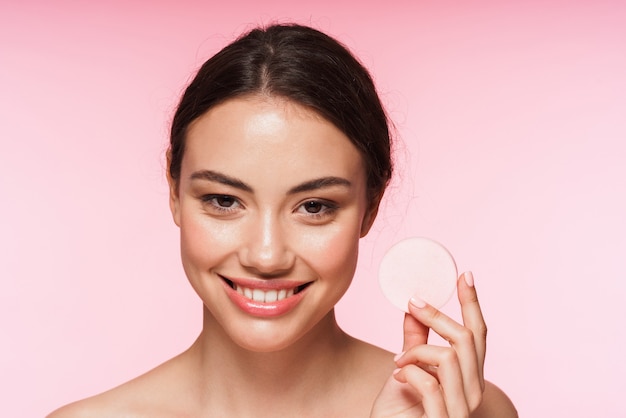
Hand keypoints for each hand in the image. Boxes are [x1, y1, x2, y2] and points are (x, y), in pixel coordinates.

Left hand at [371, 271, 486, 417]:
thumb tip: (413, 309)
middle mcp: (472, 393)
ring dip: (418, 350)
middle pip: (467, 339)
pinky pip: (430, 383)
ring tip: (398, 361)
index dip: (472, 304)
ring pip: (450, 357)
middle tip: (412, 304)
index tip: (465, 275)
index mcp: (467, 378)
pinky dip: (410, 371)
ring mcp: (460, 411)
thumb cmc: (399, 413)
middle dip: (438, 315)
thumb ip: (414, 343)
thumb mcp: (406, 371)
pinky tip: (398, 375)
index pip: (478, 335)